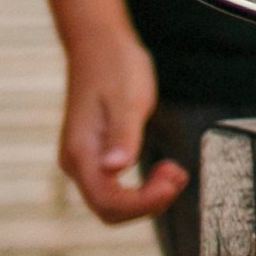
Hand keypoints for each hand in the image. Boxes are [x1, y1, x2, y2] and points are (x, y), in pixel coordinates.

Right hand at [58, 30, 185, 223]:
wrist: (100, 45)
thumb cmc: (115, 67)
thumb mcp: (127, 99)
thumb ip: (122, 135)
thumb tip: (114, 169)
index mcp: (81, 153)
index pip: (106, 202)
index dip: (142, 203)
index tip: (173, 180)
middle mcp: (78, 163)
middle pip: (110, 210)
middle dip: (148, 202)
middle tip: (178, 173)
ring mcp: (86, 161)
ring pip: (115, 202)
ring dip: (149, 196)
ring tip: (176, 169)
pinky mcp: (100, 156)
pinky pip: (119, 188)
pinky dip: (145, 187)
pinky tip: (168, 169)